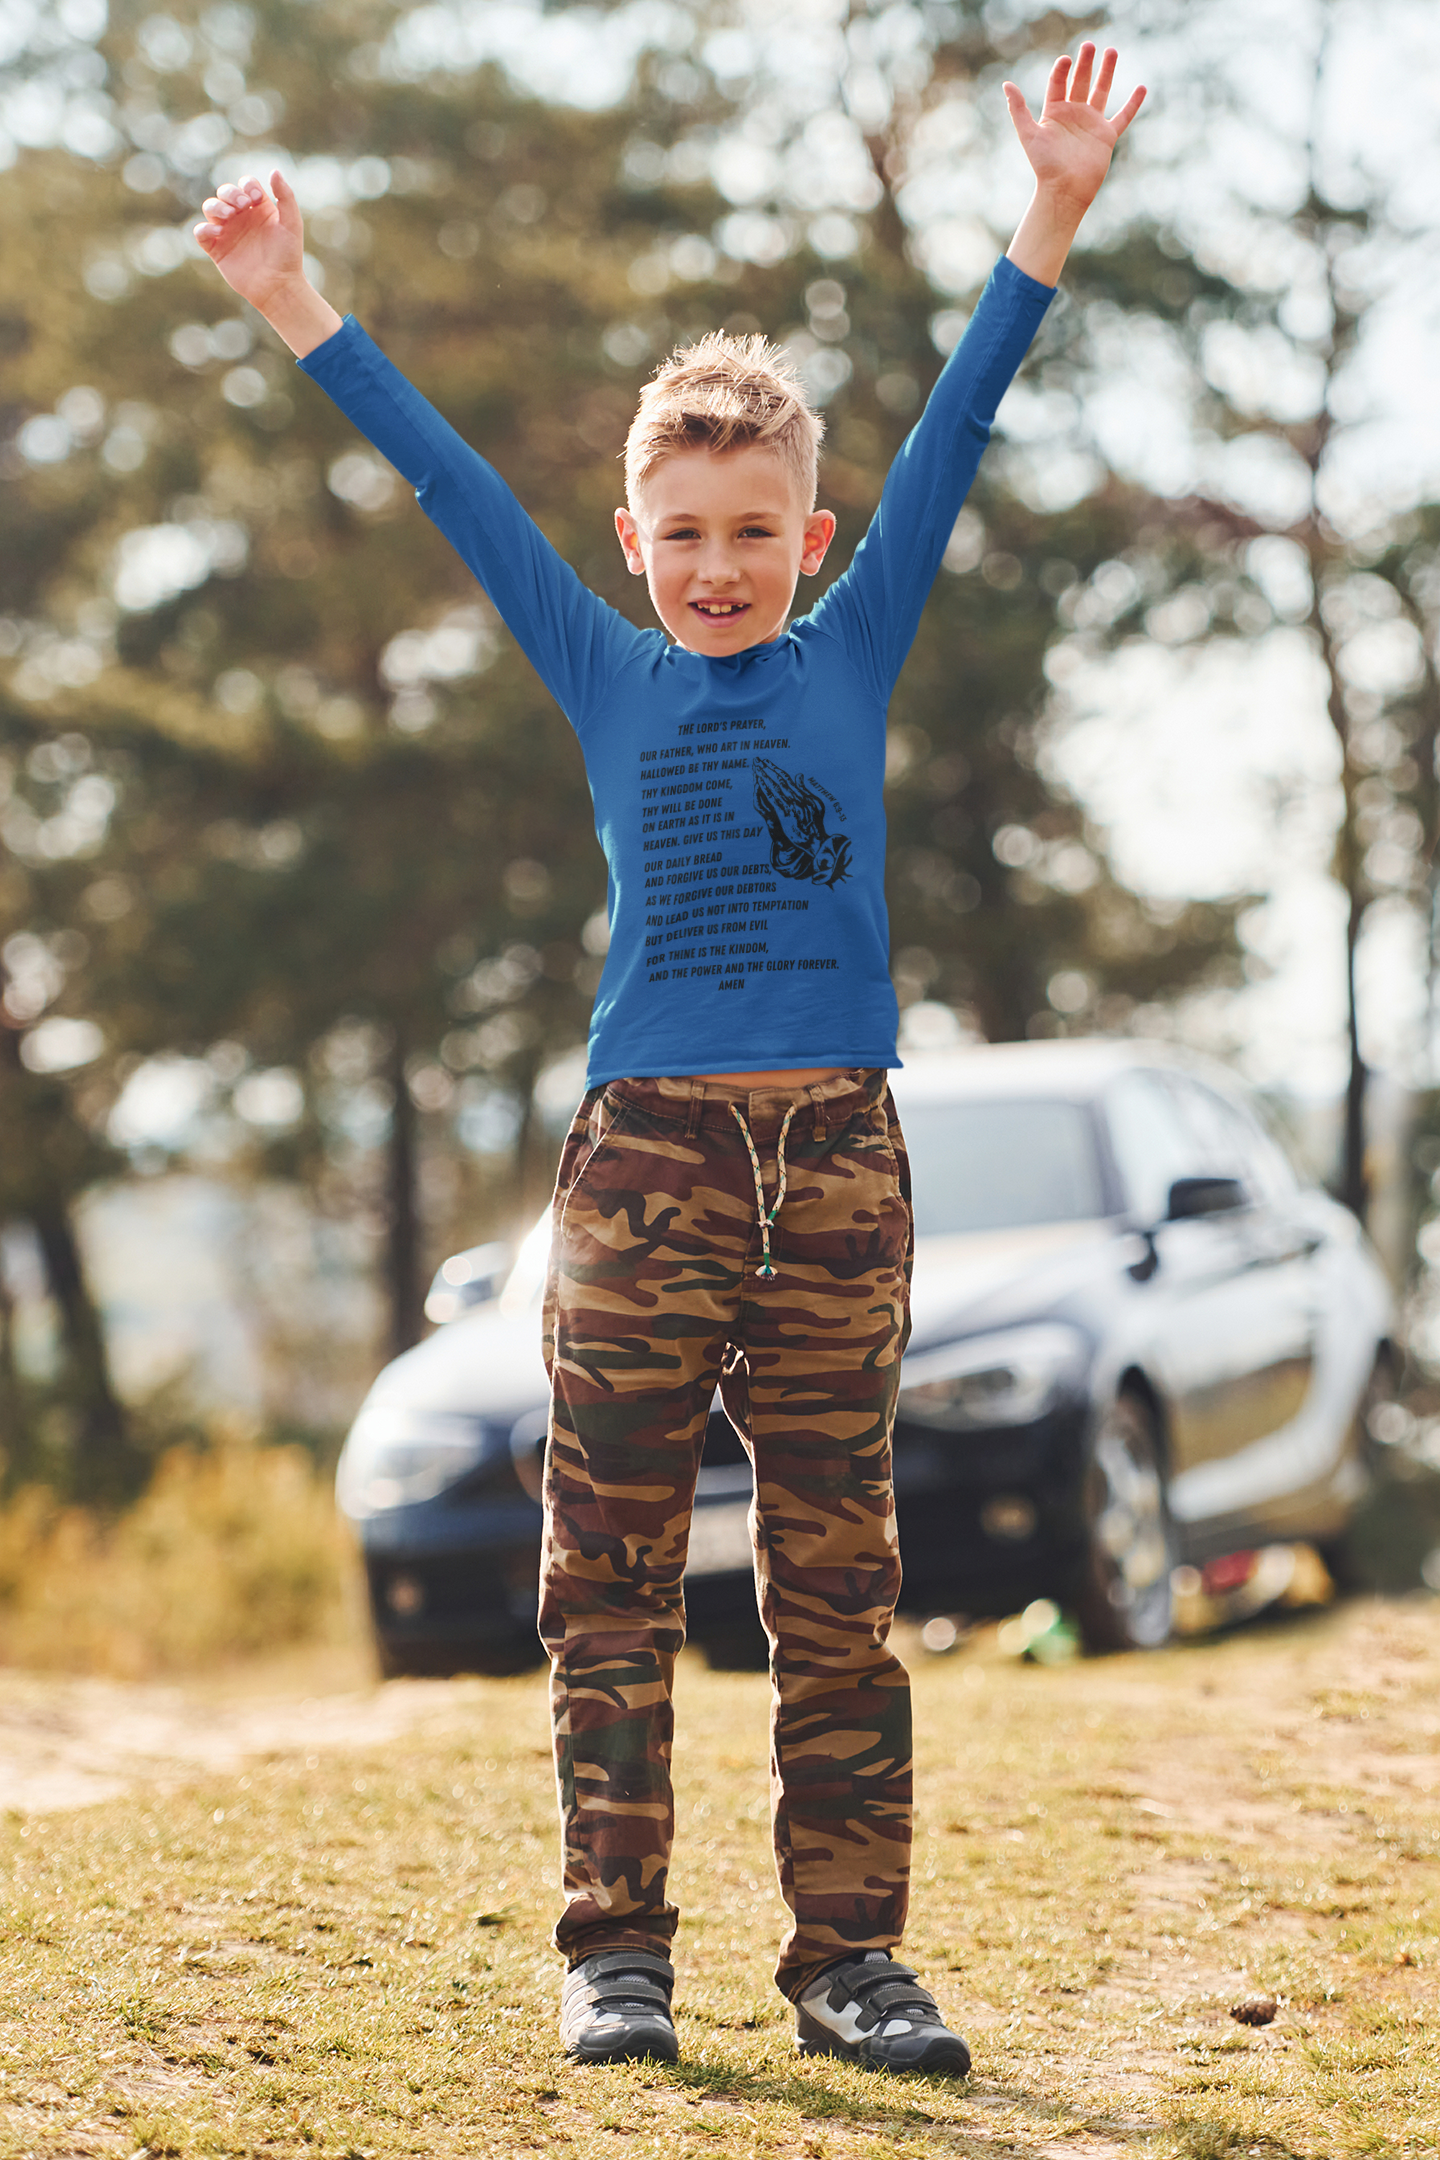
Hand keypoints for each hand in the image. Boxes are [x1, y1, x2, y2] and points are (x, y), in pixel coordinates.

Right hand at [194, 169, 305, 310]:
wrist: (279, 286)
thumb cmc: (288, 256)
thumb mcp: (292, 223)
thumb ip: (286, 196)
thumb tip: (274, 170)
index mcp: (259, 208)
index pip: (245, 184)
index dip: (247, 186)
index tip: (255, 199)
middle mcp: (241, 217)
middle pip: (225, 192)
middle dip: (230, 194)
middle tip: (242, 207)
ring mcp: (228, 232)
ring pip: (210, 207)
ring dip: (216, 207)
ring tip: (229, 216)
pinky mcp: (217, 249)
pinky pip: (201, 233)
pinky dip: (205, 230)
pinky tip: (218, 233)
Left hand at [1004, 44, 1144, 215]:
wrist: (1064, 191)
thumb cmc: (1045, 165)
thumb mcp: (1029, 134)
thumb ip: (1019, 109)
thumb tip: (1007, 84)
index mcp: (1054, 112)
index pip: (1058, 83)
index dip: (1061, 70)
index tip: (1065, 60)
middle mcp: (1073, 114)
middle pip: (1081, 81)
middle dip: (1085, 63)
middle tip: (1090, 45)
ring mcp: (1091, 123)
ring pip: (1101, 91)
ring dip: (1106, 72)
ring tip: (1111, 51)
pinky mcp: (1106, 136)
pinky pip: (1122, 117)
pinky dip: (1133, 104)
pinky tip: (1142, 88)